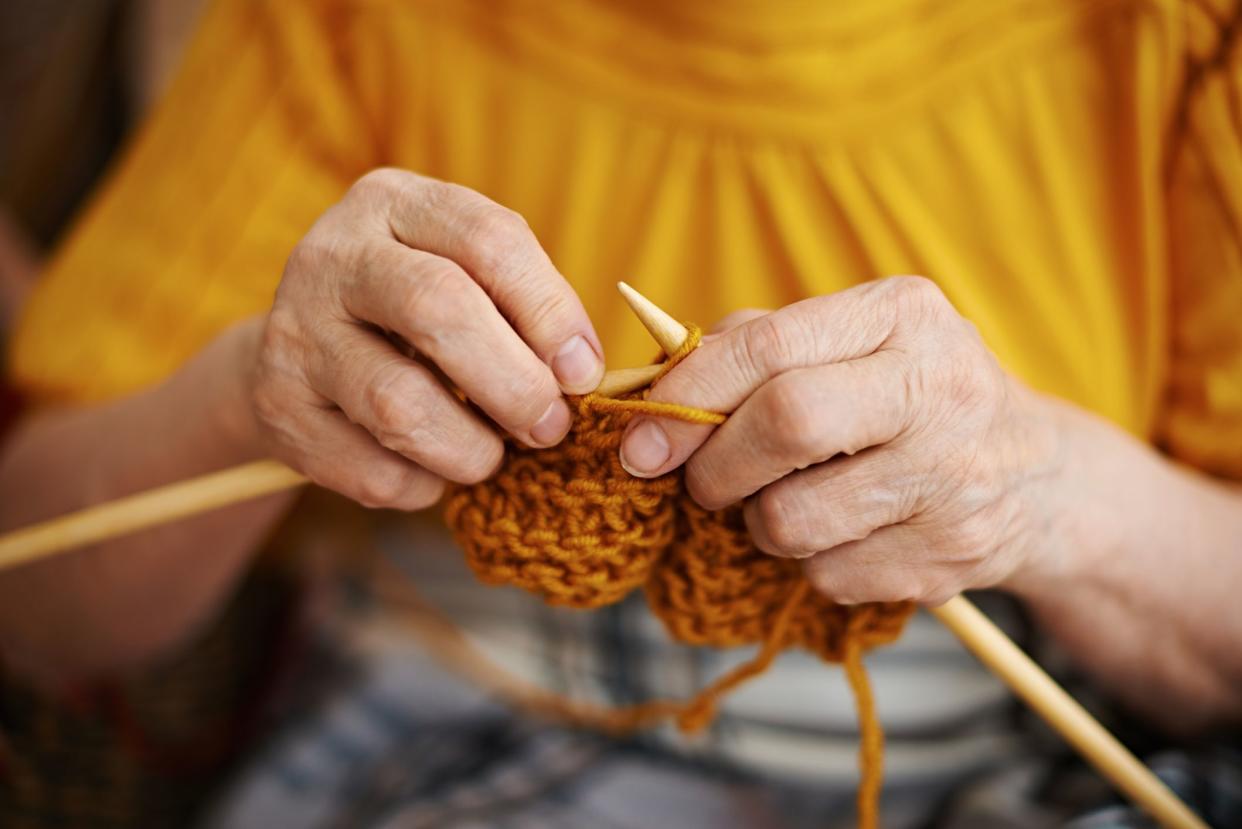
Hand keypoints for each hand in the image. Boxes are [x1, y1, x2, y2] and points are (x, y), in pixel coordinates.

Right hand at [248, 169, 603, 508]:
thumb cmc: (414, 315)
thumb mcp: (464, 277)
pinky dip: (422, 485)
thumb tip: (578, 375)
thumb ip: (523, 309)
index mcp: (394, 203)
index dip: (550, 311)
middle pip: (437, 308)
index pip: (488, 239)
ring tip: (491, 455)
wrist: (297, 354)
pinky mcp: (276, 408)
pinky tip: (431, 471)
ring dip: (470, 448)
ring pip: (398, 403)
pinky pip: (371, 469)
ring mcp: (294, 331)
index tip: (582, 372)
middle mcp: (333, 255)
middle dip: (514, 383)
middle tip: (549, 425)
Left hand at [620, 277, 1065, 604]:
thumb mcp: (850, 344)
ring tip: (790, 501)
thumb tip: (649, 391)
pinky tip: (846, 532)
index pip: (768, 346)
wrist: (1036, 476)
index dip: (687, 397)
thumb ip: (751, 349)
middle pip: (786, 422)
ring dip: (761, 523)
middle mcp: (940, 386)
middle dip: (716, 466)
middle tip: (703, 483)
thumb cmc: (905, 398)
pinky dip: (810, 563)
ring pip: (793, 518)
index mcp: (902, 313)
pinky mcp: (954, 554)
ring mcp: (955, 476)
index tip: (640, 441)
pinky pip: (827, 575)